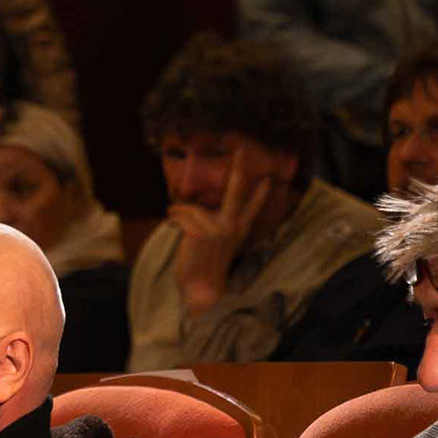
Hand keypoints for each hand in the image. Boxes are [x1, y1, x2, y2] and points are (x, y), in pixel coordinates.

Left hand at [168, 156, 272, 313]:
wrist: (201, 287)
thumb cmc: (206, 265)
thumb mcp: (217, 243)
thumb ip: (217, 224)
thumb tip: (203, 206)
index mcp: (239, 229)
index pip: (252, 207)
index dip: (259, 192)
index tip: (266, 178)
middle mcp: (232, 226)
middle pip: (236, 192)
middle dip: (238, 169)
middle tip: (241, 150)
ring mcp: (217, 229)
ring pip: (195, 208)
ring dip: (180, 210)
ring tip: (173, 214)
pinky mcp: (200, 232)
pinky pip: (182, 214)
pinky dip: (173, 215)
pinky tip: (170, 219)